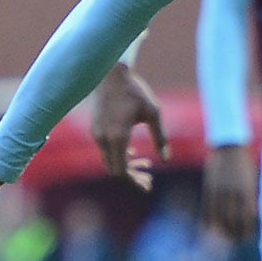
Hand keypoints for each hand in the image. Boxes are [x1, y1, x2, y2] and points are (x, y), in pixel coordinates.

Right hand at [91, 61, 168, 191]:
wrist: (110, 74)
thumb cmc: (134, 91)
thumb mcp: (153, 113)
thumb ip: (160, 137)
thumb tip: (166, 160)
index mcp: (117, 137)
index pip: (121, 171)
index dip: (134, 181)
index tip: (148, 186)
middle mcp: (103, 139)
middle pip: (114, 169)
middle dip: (132, 177)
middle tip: (149, 180)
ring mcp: (96, 134)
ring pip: (109, 161)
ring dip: (126, 166)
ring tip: (146, 165)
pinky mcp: (95, 129)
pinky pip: (106, 151)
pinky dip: (118, 156)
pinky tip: (133, 154)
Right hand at [201, 144, 257, 242]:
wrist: (229, 147)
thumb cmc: (244, 165)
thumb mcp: (252, 181)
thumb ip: (250, 198)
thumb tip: (252, 216)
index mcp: (247, 192)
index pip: (248, 219)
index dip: (248, 232)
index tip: (248, 238)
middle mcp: (233, 193)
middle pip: (233, 222)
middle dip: (234, 235)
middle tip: (236, 241)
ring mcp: (219, 191)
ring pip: (219, 218)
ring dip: (220, 231)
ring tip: (222, 238)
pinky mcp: (209, 189)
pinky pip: (206, 209)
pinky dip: (207, 221)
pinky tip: (207, 229)